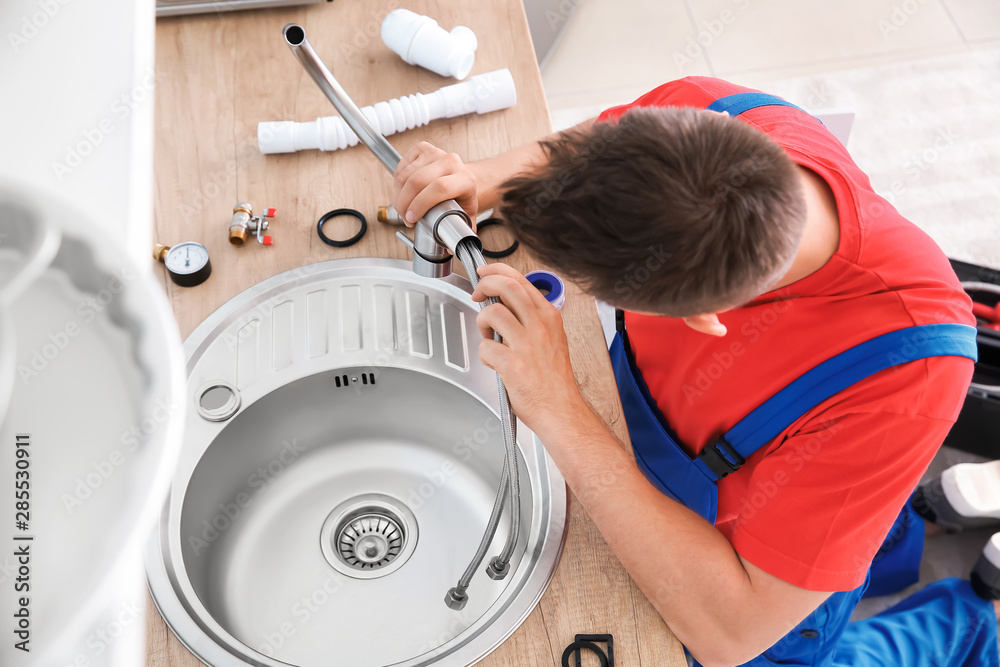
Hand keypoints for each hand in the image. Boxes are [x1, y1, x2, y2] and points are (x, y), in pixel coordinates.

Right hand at [393, 142, 478, 225]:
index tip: (412, 219)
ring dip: (399, 195)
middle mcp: (451, 162)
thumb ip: (461, 233)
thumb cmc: (461, 198)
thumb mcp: (466, 215)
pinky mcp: (422, 149)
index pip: (440, 188)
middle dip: (405, 203)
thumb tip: (452, 249)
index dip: (421, 205)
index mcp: (465, 179)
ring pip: (406, 175)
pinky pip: (401, 167)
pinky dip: (397, 183)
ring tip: (403, 208)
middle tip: (404, 217)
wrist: (460, 177)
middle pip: (418, 181)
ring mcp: (436, 153)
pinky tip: (403, 193)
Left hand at [472, 263, 585, 438]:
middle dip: (485, 285)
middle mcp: (539, 326)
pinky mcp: (513, 364)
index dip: (497, 272)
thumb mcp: (553, 339)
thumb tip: (506, 304)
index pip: (521, 280)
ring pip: (492, 313)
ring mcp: (526, 344)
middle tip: (477, 294)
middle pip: (506, 287)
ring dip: (482, 323)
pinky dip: (484, 354)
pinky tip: (493, 362)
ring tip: (488, 337)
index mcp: (549, 317)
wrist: (562, 410)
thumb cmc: (555, 380)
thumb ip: (533, 320)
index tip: (485, 274)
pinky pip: (485, 347)